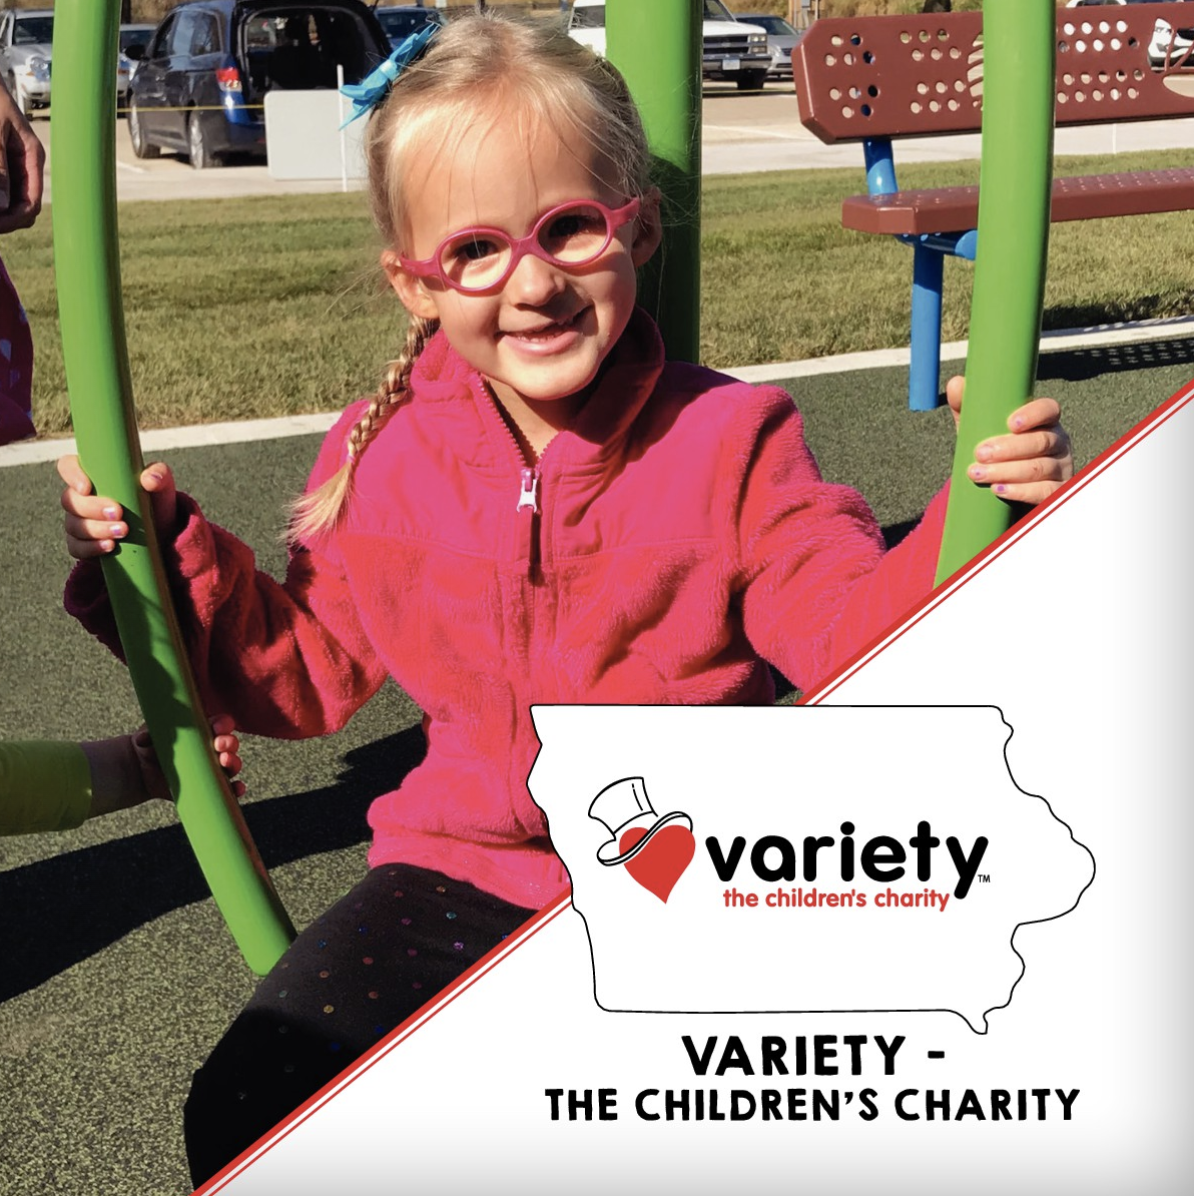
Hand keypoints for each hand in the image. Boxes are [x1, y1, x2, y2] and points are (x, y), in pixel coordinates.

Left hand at [0, 81, 43, 231]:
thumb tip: (3, 206)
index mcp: (32, 158)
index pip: (31, 203)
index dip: (14, 219)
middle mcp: (24, 166)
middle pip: (22, 209)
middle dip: (6, 220)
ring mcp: (11, 166)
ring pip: (10, 202)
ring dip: (0, 212)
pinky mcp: (0, 164)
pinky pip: (1, 190)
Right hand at [58, 455, 179, 558]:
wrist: (163, 533)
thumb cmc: (155, 501)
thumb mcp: (161, 484)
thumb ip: (158, 474)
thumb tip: (150, 479)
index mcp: (93, 476)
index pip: (68, 466)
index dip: (71, 475)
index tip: (87, 488)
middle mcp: (80, 498)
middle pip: (70, 500)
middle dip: (92, 508)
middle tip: (118, 513)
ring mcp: (79, 522)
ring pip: (74, 525)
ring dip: (97, 529)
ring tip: (123, 531)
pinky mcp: (83, 545)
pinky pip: (77, 548)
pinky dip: (92, 548)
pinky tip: (110, 546)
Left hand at [131, 714, 246, 803]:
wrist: (139, 770)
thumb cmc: (148, 745)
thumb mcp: (146, 737)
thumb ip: (146, 735)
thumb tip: (143, 739)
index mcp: (202, 731)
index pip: (221, 724)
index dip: (223, 725)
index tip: (217, 728)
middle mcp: (211, 749)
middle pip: (230, 744)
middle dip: (229, 744)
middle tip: (218, 746)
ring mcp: (211, 768)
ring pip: (231, 765)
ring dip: (233, 763)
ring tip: (225, 763)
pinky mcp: (207, 787)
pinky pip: (227, 789)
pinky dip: (235, 789)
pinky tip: (237, 789)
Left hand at [946, 376, 1072, 505]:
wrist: (1002, 494)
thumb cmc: (996, 454)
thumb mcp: (981, 432)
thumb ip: (969, 409)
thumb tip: (957, 382)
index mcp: (1043, 422)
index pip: (1049, 410)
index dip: (1034, 414)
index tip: (1011, 423)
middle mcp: (1057, 442)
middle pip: (1041, 441)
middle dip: (1009, 447)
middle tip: (980, 453)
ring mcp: (1060, 468)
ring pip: (1039, 468)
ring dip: (1007, 471)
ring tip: (977, 474)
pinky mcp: (1057, 492)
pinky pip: (1044, 492)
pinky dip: (1020, 491)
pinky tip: (999, 490)